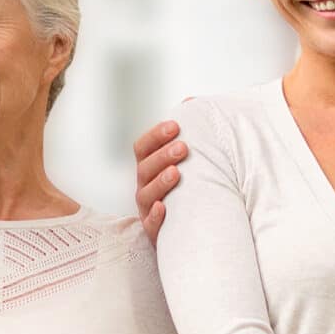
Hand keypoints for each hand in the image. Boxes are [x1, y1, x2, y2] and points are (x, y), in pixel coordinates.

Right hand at [132, 119, 185, 240]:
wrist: (191, 229)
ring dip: (161, 182)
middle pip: (144, 168)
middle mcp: (144, 187)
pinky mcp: (156, 232)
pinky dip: (155, 215)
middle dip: (162, 156)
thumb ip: (186, 132)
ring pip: (146, 195)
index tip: (175, 126)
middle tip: (183, 147)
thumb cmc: (186, 189)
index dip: (155, 135)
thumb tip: (191, 101)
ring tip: (177, 173)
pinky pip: (150, 224)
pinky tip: (164, 207)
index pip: (143, 147)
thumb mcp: (185, 161)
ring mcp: (147, 209)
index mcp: (149, 168)